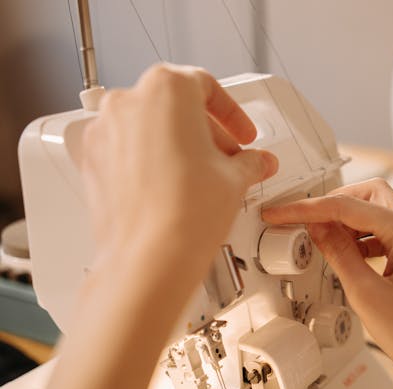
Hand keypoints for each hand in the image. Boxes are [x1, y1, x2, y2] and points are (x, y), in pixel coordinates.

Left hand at [81, 64, 277, 270]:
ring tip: (202, 176)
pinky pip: (127, 151)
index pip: (205, 87)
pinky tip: (174, 188)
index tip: (241, 133)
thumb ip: (250, 161)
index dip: (232, 114)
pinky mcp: (93, 162)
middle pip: (175, 106)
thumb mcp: (235, 177)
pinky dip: (151, 161)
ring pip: (148, 127)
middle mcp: (128, 103)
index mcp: (166, 89)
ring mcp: (105, 132)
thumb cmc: (186, 212)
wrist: (151, 257)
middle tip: (227, 157)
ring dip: (178, 145)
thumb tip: (257, 162)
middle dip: (206, 132)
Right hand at [262, 178, 392, 388]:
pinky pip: (388, 235)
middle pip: (370, 195)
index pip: (349, 205)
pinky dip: (364, 238)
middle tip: (303, 217)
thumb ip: (338, 253)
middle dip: (334, 202)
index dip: (309, 208)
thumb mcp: (365, 293)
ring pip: (379, 213)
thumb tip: (319, 229)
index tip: (283, 211)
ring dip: (349, 221)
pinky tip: (346, 254)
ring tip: (321, 239)